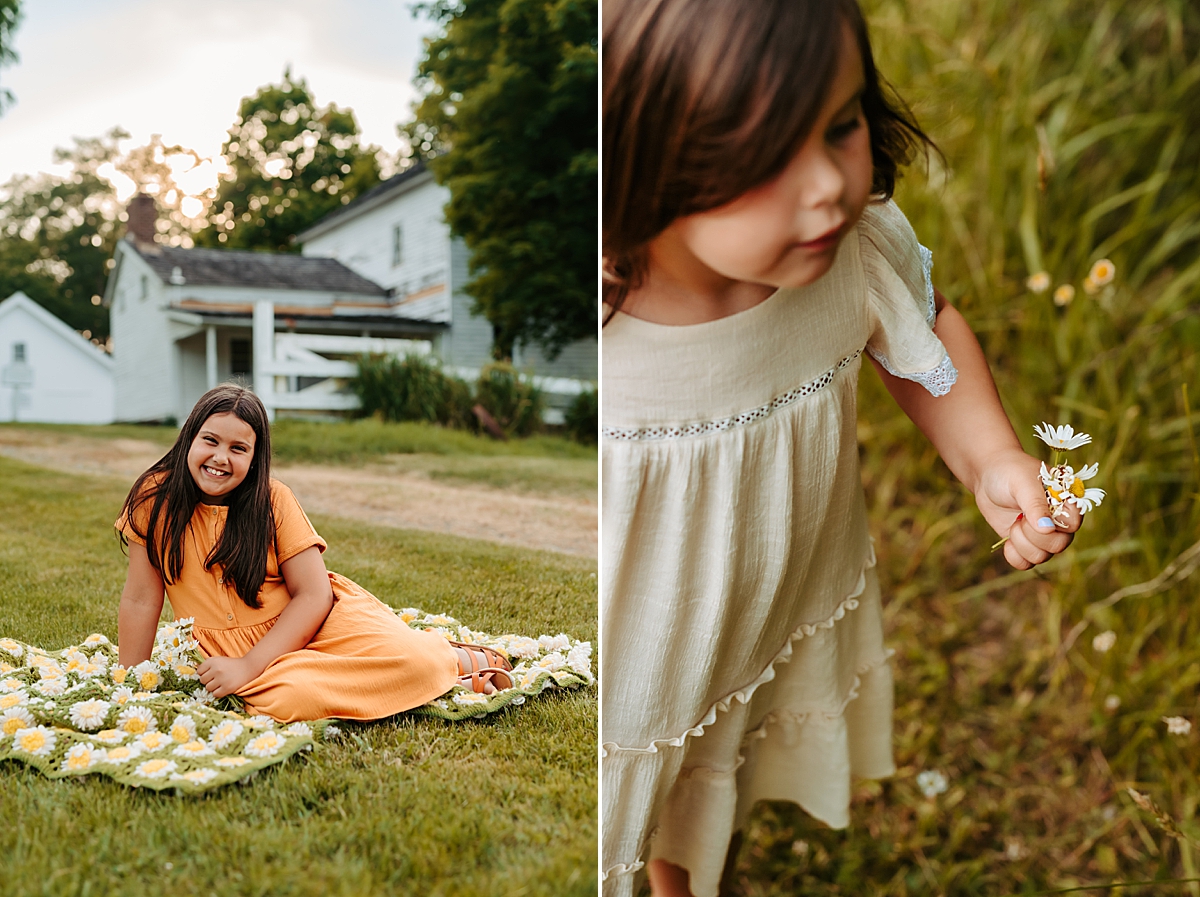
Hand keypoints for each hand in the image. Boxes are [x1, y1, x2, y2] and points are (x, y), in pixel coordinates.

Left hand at [197, 655, 261, 698]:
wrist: (249, 668)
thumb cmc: (232, 664)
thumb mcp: (220, 659)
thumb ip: (208, 663)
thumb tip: (196, 670)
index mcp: (213, 661)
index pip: (199, 671)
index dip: (204, 673)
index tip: (210, 673)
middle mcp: (216, 670)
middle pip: (202, 680)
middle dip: (208, 681)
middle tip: (216, 679)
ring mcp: (222, 679)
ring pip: (208, 688)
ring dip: (213, 687)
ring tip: (221, 683)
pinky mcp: (227, 688)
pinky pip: (215, 694)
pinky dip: (218, 692)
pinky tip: (224, 688)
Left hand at [973, 448, 1081, 569]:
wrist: (987, 476)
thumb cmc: (1009, 472)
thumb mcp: (1022, 483)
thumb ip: (1035, 504)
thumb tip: (1047, 529)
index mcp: (1067, 502)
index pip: (1073, 524)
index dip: (1054, 524)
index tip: (1033, 511)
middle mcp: (1059, 522)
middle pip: (1058, 545)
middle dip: (1033, 534)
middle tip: (1020, 516)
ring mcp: (1043, 535)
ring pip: (1042, 557)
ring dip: (1021, 542)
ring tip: (1015, 522)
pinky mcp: (1025, 544)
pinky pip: (1026, 564)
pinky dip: (1014, 556)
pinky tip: (1008, 540)